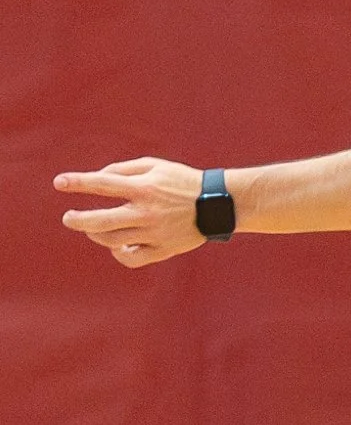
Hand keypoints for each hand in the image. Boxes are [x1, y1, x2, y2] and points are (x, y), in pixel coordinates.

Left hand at [57, 159, 208, 266]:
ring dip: (95, 234)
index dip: (78, 182)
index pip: (103, 184)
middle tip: (68, 218)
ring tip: (91, 228)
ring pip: (112, 240)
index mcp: (144, 188)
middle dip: (77, 220)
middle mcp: (146, 212)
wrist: (218, 204)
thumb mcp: (156, 165)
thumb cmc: (182, 181)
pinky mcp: (162, 249)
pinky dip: (118, 253)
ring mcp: (154, 233)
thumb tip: (98, 177)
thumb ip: (124, 168)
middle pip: (100, 221)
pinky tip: (116, 246)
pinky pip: (131, 258)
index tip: (59, 182)